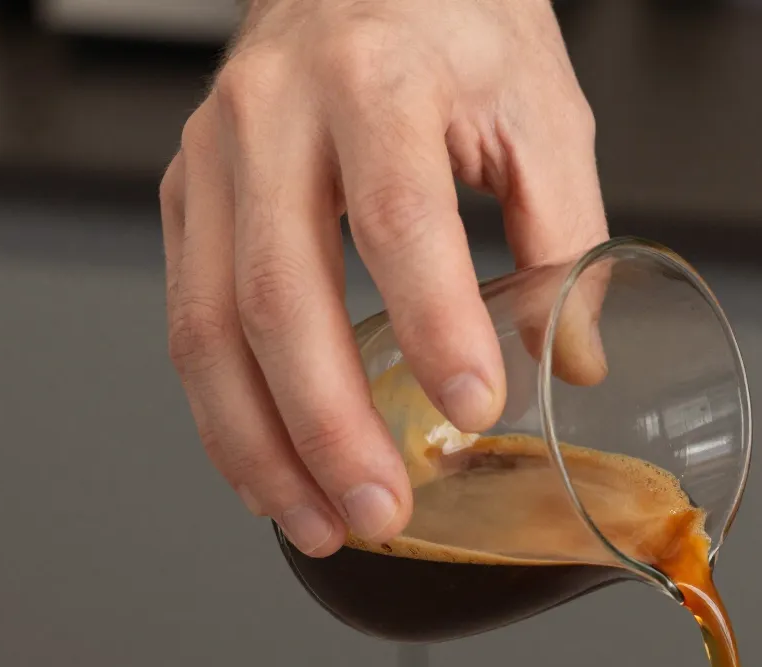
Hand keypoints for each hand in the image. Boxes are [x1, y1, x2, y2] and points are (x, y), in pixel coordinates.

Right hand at [161, 0, 606, 554]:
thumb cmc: (453, 23)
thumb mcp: (541, 110)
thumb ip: (566, 236)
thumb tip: (574, 364)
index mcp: (377, 81)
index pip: (399, 220)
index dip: (435, 326)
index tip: (479, 408)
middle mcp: (275, 115)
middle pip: (279, 294)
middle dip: (329, 424)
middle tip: (382, 507)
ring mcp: (214, 157)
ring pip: (209, 325)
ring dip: (262, 445)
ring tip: (322, 523)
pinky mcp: (187, 196)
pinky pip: (188, 321)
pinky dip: (225, 414)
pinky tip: (267, 475)